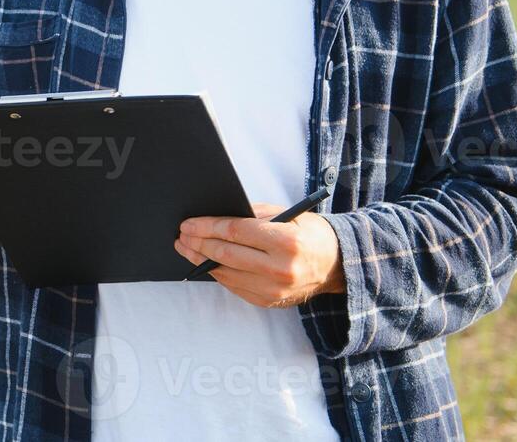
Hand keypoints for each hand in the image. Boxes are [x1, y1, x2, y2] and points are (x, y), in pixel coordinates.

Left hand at [175, 202, 345, 308]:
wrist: (335, 265)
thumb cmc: (308, 233)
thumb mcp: (285, 214)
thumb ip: (251, 215)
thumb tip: (214, 218)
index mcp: (286, 241)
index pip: (235, 232)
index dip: (207, 227)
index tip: (188, 223)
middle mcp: (279, 269)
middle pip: (226, 253)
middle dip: (198, 243)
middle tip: (181, 235)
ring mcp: (273, 289)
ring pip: (226, 273)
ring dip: (200, 259)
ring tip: (186, 248)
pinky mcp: (268, 301)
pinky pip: (234, 285)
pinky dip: (217, 272)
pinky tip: (205, 262)